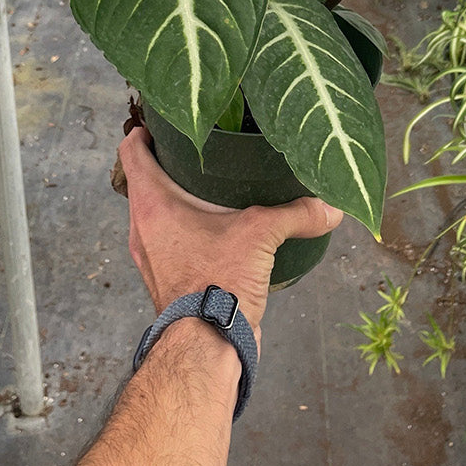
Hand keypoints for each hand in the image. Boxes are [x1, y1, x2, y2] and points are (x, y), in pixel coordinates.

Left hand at [118, 126, 341, 340]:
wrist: (204, 346)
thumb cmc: (217, 282)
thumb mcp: (261, 236)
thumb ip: (296, 213)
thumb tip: (332, 206)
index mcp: (152, 204)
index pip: (132, 151)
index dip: (146, 129)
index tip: (167, 119)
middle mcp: (142, 227)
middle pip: (143, 181)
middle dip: (167, 163)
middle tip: (199, 147)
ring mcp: (151, 256)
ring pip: (155, 213)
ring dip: (176, 200)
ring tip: (210, 187)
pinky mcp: (166, 279)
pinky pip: (169, 242)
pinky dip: (185, 230)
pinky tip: (217, 230)